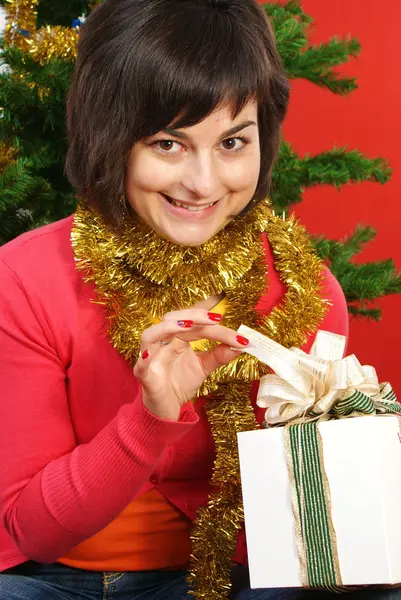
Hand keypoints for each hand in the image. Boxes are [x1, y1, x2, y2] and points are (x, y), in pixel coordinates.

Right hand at [133, 309, 249, 420]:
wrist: (166, 409)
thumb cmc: (180, 383)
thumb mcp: (204, 367)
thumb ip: (219, 355)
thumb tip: (241, 344)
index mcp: (176, 337)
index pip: (196, 325)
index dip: (217, 327)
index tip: (241, 337)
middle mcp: (162, 342)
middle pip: (173, 320)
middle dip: (194, 317)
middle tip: (216, 319)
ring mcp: (151, 357)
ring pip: (151, 334)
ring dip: (168, 327)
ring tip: (187, 324)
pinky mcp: (144, 375)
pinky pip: (141, 364)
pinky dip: (145, 357)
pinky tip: (153, 353)